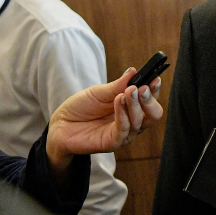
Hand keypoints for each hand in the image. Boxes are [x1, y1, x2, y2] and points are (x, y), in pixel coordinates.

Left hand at [45, 67, 163, 179]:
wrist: (60, 124)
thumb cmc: (81, 107)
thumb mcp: (99, 92)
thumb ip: (117, 85)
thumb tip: (133, 71)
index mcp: (132, 108)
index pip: (150, 100)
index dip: (154, 90)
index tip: (155, 79)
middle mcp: (132, 121)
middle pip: (153, 114)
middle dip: (150, 100)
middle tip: (142, 87)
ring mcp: (124, 133)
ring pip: (140, 121)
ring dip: (135, 104)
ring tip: (128, 90)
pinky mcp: (113, 143)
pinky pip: (124, 129)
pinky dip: (123, 114)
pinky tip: (119, 101)